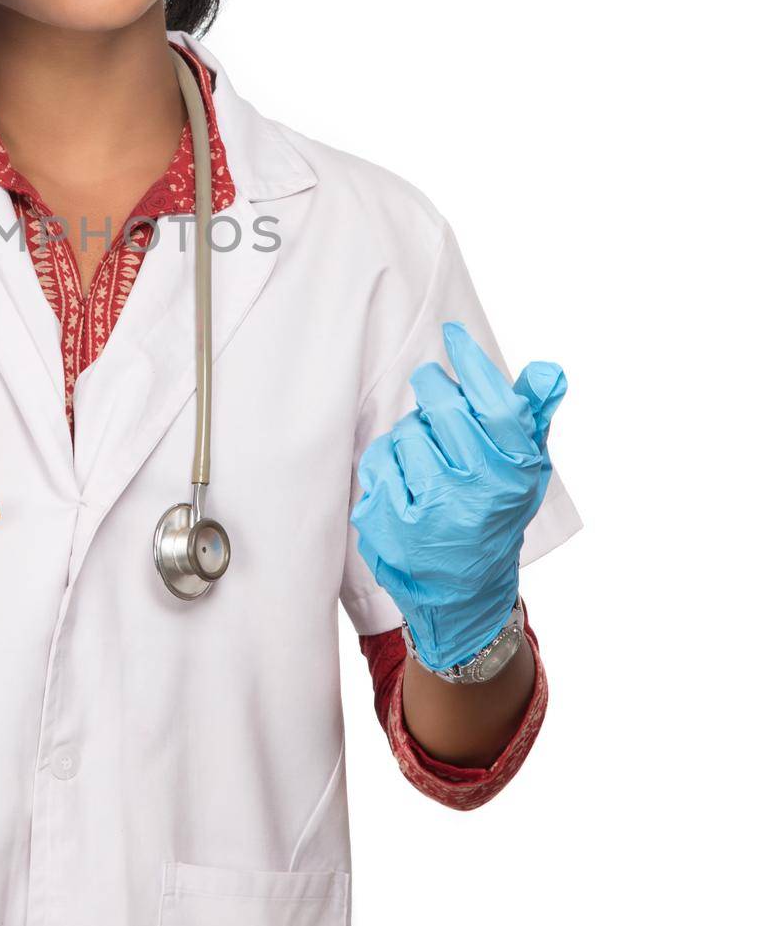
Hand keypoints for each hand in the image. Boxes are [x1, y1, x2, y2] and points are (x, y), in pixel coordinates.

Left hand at [350, 320, 566, 670]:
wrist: (465, 592)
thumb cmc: (496, 516)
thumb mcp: (526, 472)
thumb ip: (532, 418)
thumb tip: (548, 369)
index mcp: (514, 473)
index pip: (496, 404)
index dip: (472, 363)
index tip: (452, 334)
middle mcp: (476, 492)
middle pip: (443, 407)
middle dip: (433, 390)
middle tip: (433, 391)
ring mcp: (430, 510)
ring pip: (406, 432)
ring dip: (412, 434)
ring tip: (428, 459)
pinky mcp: (391, 524)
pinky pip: (378, 462)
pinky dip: (387, 464)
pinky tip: (405, 484)